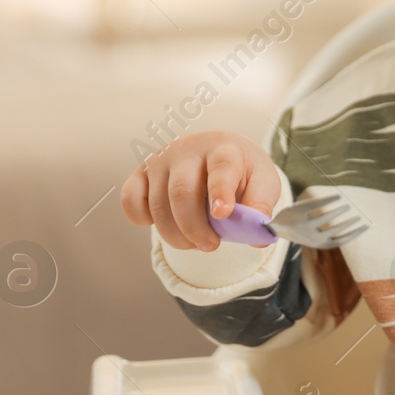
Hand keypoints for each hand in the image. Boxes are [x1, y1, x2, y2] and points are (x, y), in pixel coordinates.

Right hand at [120, 131, 279, 250]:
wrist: (222, 155)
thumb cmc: (243, 173)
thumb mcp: (263, 184)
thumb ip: (260, 208)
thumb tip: (257, 238)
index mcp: (224, 149)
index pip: (221, 168)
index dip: (220, 192)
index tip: (223, 214)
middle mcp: (188, 150)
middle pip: (182, 193)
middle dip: (195, 228)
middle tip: (211, 245)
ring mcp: (161, 160)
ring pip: (158, 205)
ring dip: (176, 235)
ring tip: (196, 242)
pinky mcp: (141, 174)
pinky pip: (131, 201)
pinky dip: (142, 220)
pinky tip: (166, 224)